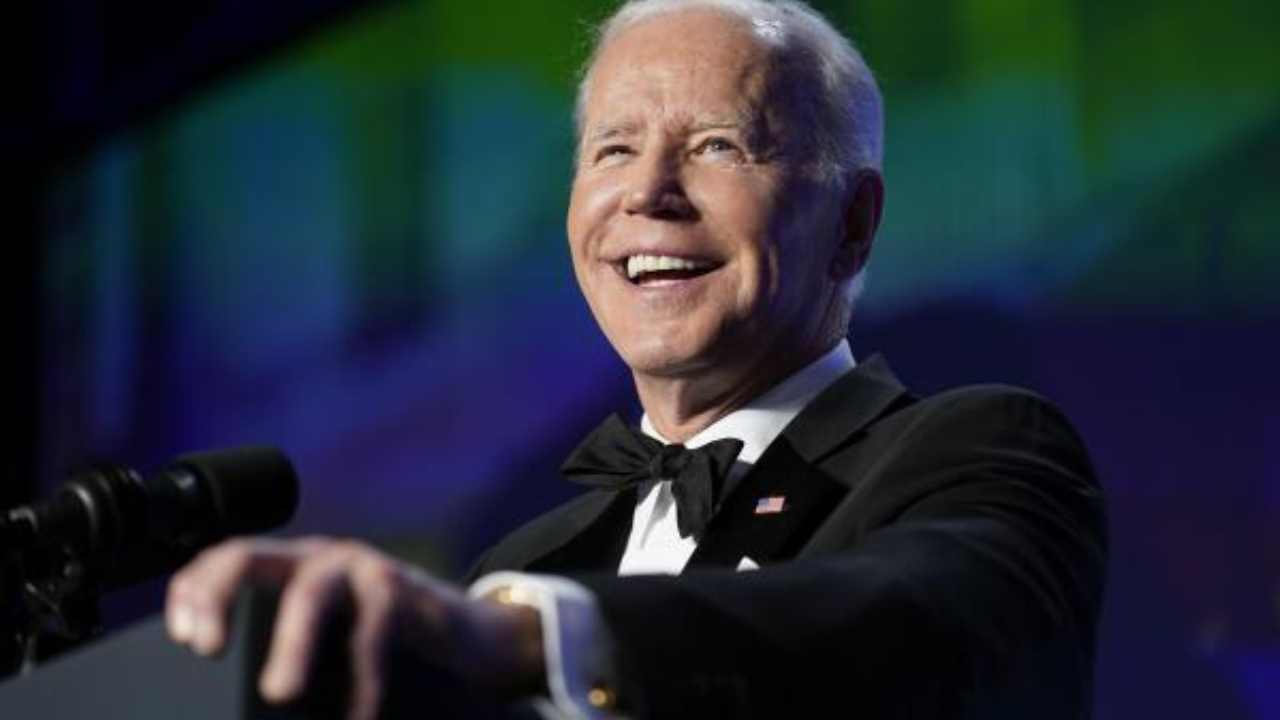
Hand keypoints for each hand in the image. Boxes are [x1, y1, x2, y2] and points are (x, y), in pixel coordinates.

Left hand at [165, 537, 544, 719]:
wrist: (470, 633)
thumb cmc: (387, 644)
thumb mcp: (327, 639)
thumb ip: (286, 650)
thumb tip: (250, 706)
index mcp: (288, 568)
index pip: (224, 560)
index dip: (192, 589)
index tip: (181, 637)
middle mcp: (317, 558)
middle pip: (248, 556)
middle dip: (217, 596)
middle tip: (204, 648)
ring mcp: (360, 568)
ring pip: (310, 594)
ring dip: (290, 645)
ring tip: (279, 693)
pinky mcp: (400, 590)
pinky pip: (373, 633)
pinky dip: (363, 680)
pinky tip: (358, 716)